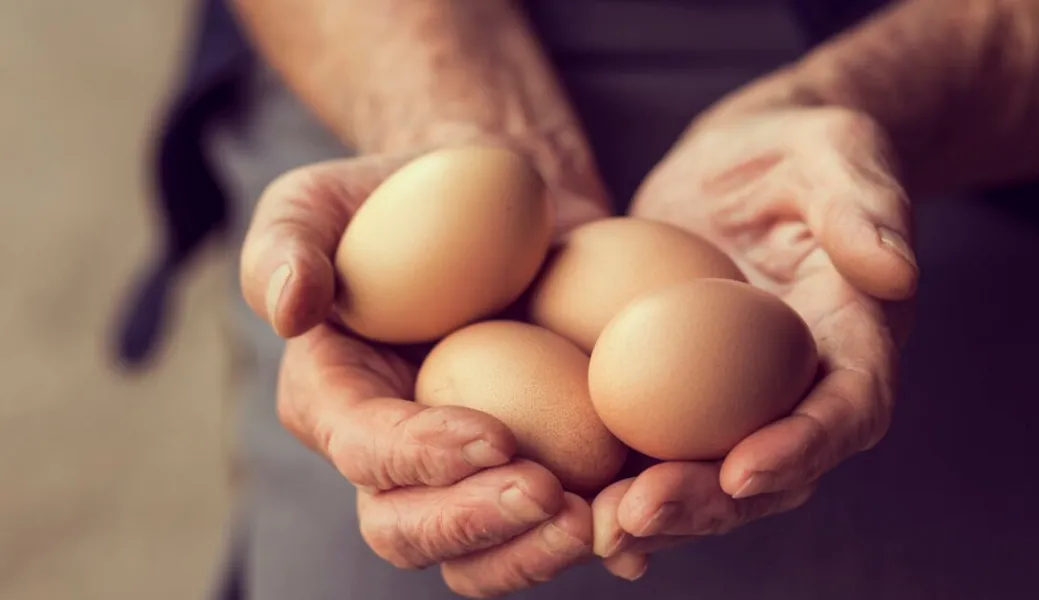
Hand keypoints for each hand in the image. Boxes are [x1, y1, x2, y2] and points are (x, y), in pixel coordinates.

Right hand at [240, 148, 609, 597]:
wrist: (498, 199)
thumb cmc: (399, 194)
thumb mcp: (322, 197)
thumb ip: (288, 241)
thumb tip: (290, 309)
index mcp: (335, 400)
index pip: (364, 450)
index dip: (420, 457)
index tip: (495, 438)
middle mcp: (393, 456)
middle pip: (412, 531)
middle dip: (477, 527)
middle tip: (552, 497)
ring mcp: (466, 471)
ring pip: (484, 553)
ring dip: (539, 552)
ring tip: (605, 521)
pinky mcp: (537, 461)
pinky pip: (555, 524)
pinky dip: (598, 535)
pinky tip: (640, 527)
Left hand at [591, 106, 917, 579]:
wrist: (746, 161)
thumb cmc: (801, 149)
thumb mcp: (838, 151)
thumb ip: (865, 205)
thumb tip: (894, 270)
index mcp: (854, 341)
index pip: (846, 410)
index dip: (801, 447)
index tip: (744, 470)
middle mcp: (801, 389)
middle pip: (772, 471)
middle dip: (710, 504)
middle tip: (640, 515)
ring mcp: (738, 400)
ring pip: (709, 479)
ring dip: (659, 512)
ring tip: (595, 527)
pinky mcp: (680, 394)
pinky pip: (656, 450)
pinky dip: (619, 485)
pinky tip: (569, 506)